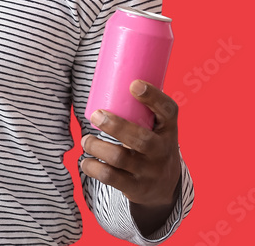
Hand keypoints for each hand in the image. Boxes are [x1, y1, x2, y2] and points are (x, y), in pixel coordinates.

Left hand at [81, 80, 181, 233]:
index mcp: (168, 129)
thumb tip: (104, 65)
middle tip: (96, 115)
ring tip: (86, 139)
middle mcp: (162, 151)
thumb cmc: (150, 142)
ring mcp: (149, 171)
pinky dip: (92, 167)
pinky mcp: (135, 187)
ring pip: (120, 158)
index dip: (153, 97)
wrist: (164, 185)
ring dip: (97, 146)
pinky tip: (86, 160)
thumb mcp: (154, 125)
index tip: (134, 84)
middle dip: (116, 126)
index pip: (168, 112)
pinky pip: (110, 178)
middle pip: (141, 140)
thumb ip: (136, 105)